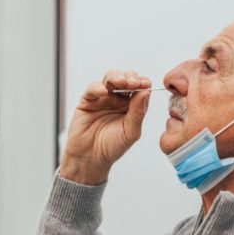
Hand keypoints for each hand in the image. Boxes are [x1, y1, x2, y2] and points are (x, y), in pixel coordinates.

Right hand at [60, 69, 151, 184]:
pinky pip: (92, 88)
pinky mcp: (88, 100)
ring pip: (110, 78)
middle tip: (133, 83)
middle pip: (127, 78)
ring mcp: (103, 98)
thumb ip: (138, 112)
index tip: (145, 84)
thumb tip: (146, 92)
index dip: (143, 83)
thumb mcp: (131, 132)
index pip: (141, 88)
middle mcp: (119, 99)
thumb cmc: (112, 147)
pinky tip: (103, 91)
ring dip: (116, 76)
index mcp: (132, 105)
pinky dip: (97, 87)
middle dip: (131, 77)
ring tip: (120, 82)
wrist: (91, 158)